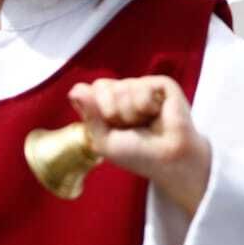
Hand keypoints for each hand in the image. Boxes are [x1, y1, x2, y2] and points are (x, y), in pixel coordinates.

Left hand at [68, 76, 211, 216]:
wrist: (168, 160)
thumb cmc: (137, 155)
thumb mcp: (104, 140)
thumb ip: (89, 114)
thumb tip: (75, 88)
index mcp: (108, 105)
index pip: (89, 91)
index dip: (96, 110)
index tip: (111, 128)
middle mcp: (125, 93)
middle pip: (102, 86)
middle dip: (112, 112)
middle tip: (130, 127)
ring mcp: (143, 87)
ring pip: (122, 87)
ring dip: (131, 113)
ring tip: (146, 123)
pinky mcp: (162, 85)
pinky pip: (142, 86)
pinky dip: (145, 106)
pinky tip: (157, 114)